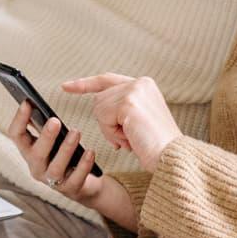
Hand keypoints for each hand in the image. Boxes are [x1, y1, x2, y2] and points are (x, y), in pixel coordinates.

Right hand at [7, 101, 101, 206]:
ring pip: (56, 167)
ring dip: (66, 149)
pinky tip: (90, 152)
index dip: (19, 119)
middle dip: (46, 137)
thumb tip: (38, 102)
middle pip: (36, 154)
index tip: (27, 102)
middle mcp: (37, 168)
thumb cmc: (65, 156)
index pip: (16, 135)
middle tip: (55, 120)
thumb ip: (45, 125)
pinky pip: (76, 178)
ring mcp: (52, 181)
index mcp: (29, 152)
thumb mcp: (53, 140)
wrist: (83, 184)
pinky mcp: (70, 189)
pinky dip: (83, 165)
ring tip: (76, 132)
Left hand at [62, 74, 180, 171]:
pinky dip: (111, 132)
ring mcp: (135, 90)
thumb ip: (120, 109)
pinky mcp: (128, 102)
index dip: (85, 84)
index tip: (65, 87)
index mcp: (145, 85)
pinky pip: (103, 116)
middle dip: (107, 123)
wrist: (171, 158)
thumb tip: (97, 104)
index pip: (107, 80)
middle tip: (128, 137)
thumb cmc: (155, 147)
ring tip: (132, 138)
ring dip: (110, 130)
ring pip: (99, 108)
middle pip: (100, 99)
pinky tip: (129, 138)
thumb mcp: (136, 122)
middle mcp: (141, 82)